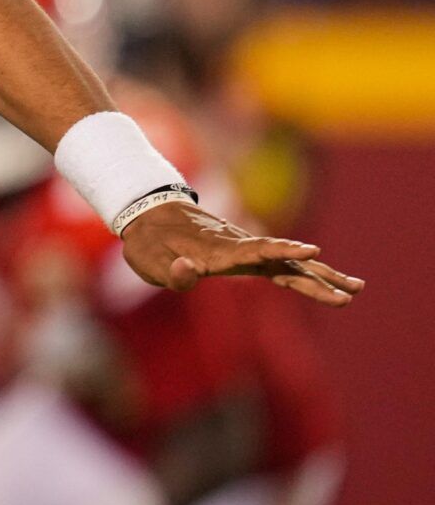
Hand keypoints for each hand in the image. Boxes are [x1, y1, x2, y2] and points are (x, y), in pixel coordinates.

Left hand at [121, 201, 363, 306]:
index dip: (282, 250)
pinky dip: (304, 271)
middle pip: (284, 261)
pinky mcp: (245, 254)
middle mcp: (238, 246)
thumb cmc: (147, 243)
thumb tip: (190, 270)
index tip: (310, 250)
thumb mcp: (148, 262)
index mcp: (217, 249)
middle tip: (352, 291)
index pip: (255, 250)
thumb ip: (170, 271)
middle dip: (317, 276)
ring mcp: (244, 248)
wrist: (148, 214)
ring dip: (321, 274)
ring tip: (357, 288)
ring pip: (288, 262)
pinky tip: (326, 279)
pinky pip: (279, 264)